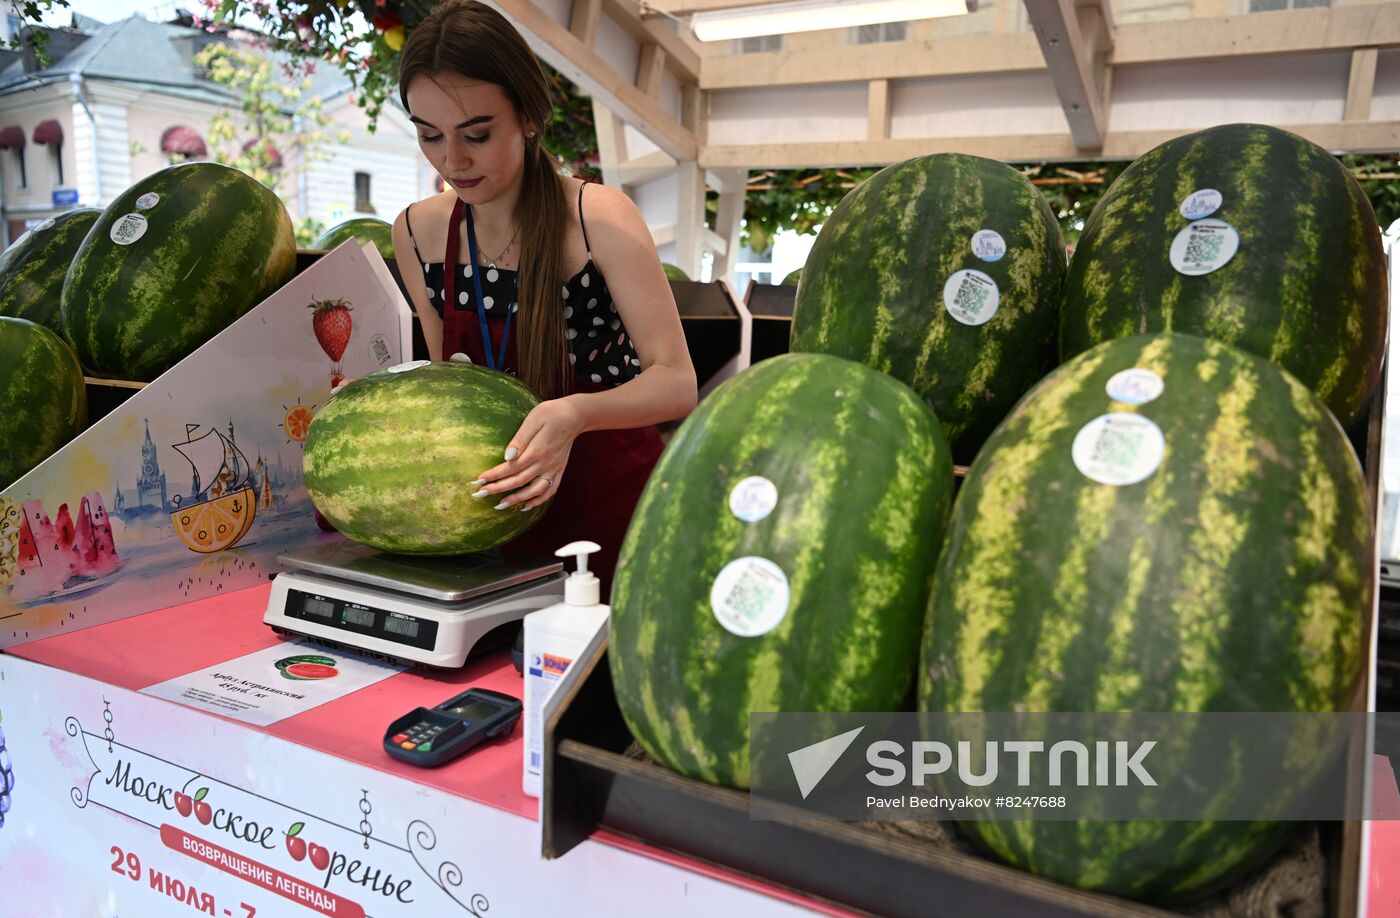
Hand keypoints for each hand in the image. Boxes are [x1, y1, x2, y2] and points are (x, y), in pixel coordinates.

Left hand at [472, 397, 585, 511]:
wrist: (575, 416)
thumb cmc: (551, 414)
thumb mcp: (534, 420)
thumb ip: (520, 440)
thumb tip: (506, 457)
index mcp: (537, 451)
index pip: (511, 468)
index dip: (494, 475)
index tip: (478, 481)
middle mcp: (546, 463)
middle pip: (519, 481)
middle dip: (498, 489)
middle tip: (480, 495)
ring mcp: (554, 469)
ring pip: (534, 490)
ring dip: (517, 500)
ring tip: (500, 506)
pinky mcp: (559, 471)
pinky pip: (550, 490)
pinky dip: (538, 501)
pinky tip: (526, 506)